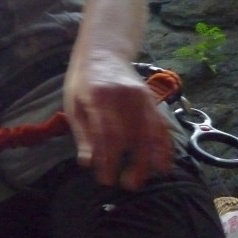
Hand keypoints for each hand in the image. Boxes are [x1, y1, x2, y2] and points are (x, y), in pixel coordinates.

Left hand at [65, 57, 172, 190]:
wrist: (102, 52)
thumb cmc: (82, 82)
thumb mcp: (73, 104)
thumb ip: (82, 133)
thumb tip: (88, 163)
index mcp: (98, 97)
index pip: (107, 134)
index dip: (109, 160)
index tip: (106, 179)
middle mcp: (123, 97)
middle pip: (133, 135)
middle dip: (132, 164)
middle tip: (127, 185)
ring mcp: (141, 97)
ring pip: (151, 132)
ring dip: (150, 160)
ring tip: (144, 180)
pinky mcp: (151, 99)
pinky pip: (161, 125)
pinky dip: (164, 146)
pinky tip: (162, 164)